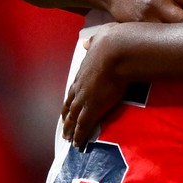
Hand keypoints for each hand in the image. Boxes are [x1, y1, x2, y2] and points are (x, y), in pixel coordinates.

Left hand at [62, 25, 135, 146]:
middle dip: (67, 116)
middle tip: (64, 126)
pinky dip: (79, 136)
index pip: (74, 88)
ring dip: (70, 129)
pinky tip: (77, 144)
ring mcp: (84, 98)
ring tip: (68, 138)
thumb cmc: (113, 42)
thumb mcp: (100, 38)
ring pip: (73, 118)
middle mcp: (80, 86)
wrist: (118, 51)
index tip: (69, 105)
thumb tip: (87, 43)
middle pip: (70, 105)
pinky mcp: (92, 108)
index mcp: (83, 71)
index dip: (71, 98)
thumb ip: (94, 42)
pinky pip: (83, 126)